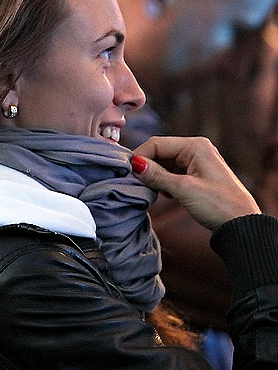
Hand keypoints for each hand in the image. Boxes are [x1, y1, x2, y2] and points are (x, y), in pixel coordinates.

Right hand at [131, 136, 259, 230]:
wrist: (241, 225)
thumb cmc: (218, 204)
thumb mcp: (183, 189)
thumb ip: (157, 175)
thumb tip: (134, 164)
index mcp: (195, 146)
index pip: (157, 144)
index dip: (140, 157)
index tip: (127, 173)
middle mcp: (195, 150)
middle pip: (159, 153)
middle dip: (147, 167)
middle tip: (137, 184)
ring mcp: (195, 162)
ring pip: (163, 164)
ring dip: (154, 176)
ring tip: (152, 191)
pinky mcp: (195, 176)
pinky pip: (171, 173)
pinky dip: (163, 182)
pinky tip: (164, 194)